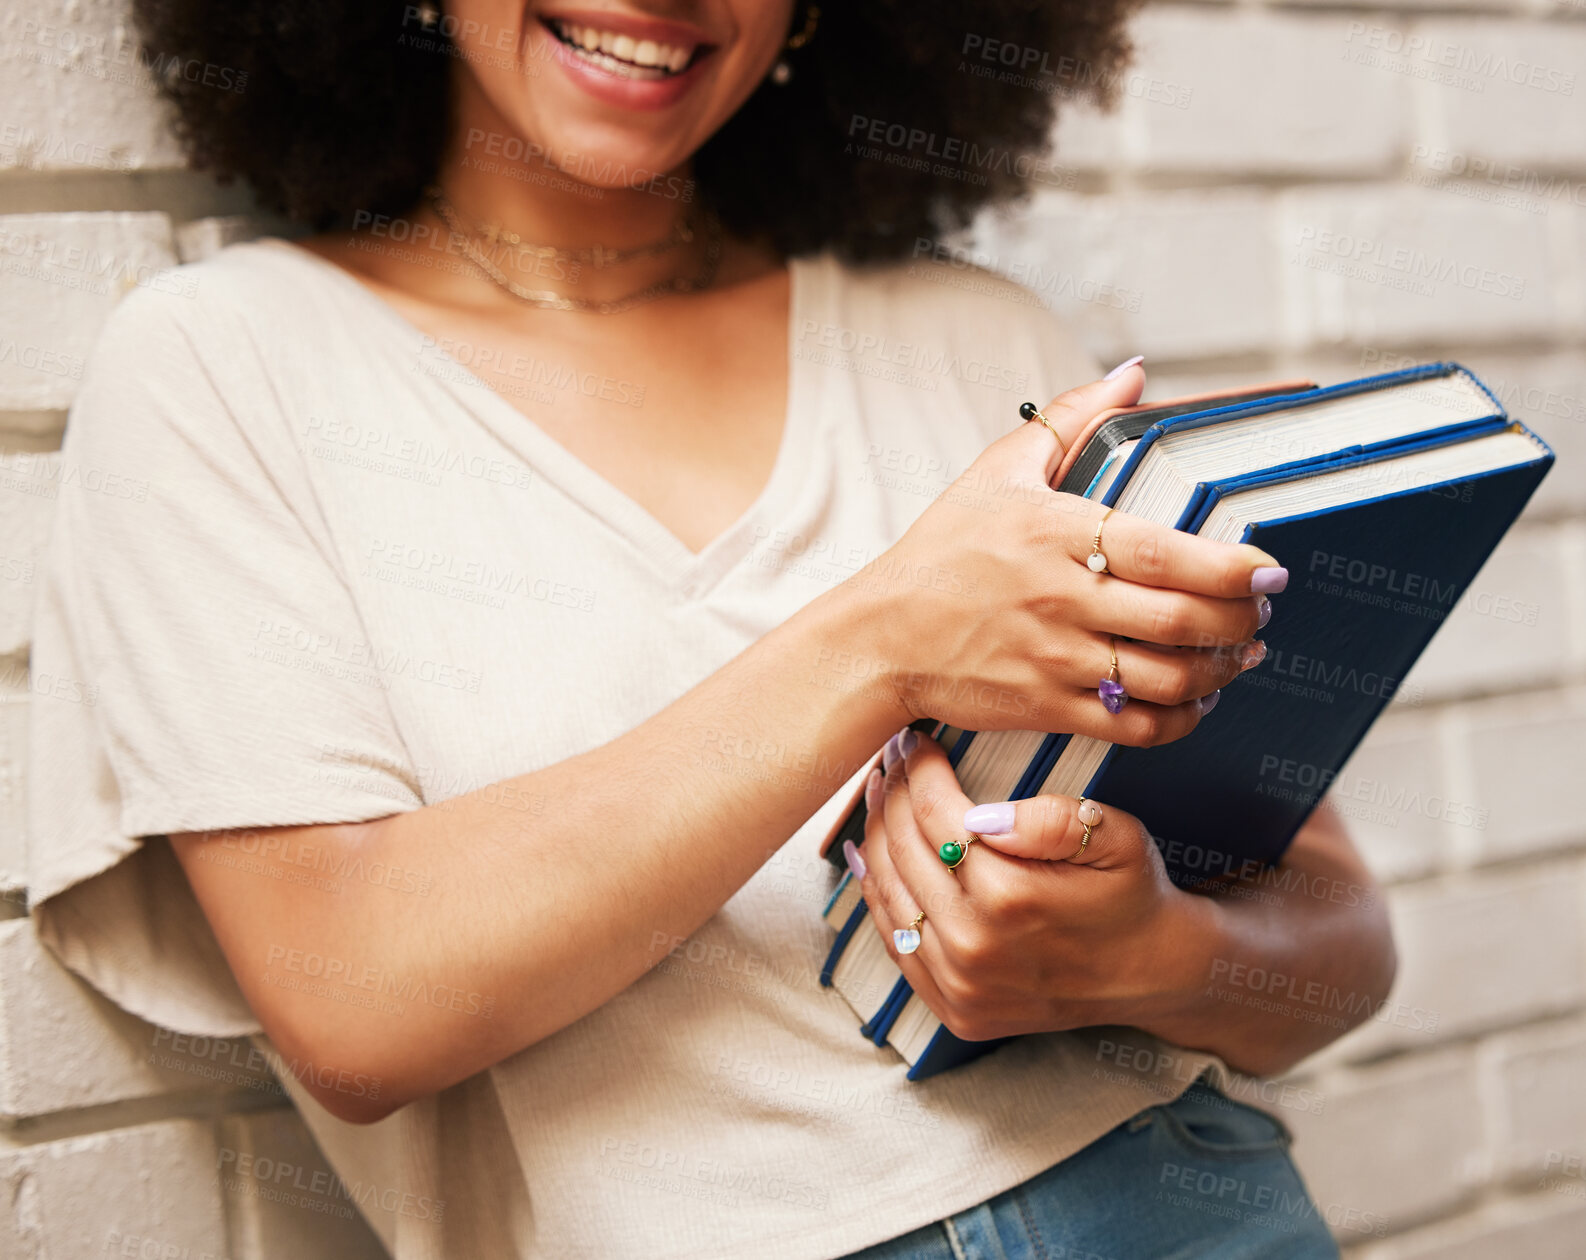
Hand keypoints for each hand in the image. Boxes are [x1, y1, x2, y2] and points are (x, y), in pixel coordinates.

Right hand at [849, 361, 1283, 746]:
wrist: (881, 636)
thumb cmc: (942, 551)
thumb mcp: (998, 471)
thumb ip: (1070, 418)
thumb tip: (1132, 373)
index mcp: (1058, 533)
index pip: (1168, 556)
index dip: (1231, 568)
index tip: (1270, 569)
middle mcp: (1063, 599)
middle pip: (1184, 622)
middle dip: (1242, 620)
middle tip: (1262, 609)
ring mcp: (1057, 660)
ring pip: (1169, 679)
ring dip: (1221, 671)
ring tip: (1240, 654)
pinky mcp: (1048, 709)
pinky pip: (1136, 727)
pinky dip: (1181, 720)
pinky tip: (1194, 700)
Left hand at [849, 729, 1209, 1042]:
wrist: (1152, 973)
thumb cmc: (1131, 893)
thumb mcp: (1116, 838)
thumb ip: (1053, 819)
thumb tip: (982, 815)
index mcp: (1010, 897)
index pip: (935, 815)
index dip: (918, 770)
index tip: (913, 741)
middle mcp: (973, 946)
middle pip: (903, 850)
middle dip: (892, 794)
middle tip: (890, 758)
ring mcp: (959, 984)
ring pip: (889, 893)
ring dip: (875, 837)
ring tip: (880, 795)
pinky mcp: (953, 1006)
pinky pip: (896, 941)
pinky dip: (878, 894)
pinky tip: (871, 857)